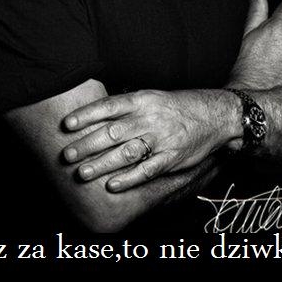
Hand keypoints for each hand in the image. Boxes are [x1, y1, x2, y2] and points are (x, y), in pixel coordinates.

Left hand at [61, 89, 236, 190]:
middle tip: (66, 155)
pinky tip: (112, 185)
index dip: (87, 115)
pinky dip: (129, 178)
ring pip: (127, 153)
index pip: (109, 106)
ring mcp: (161, 139)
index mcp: (143, 100)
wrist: (215, 115)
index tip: (67, 124)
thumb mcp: (151, 96)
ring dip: (102, 164)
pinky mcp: (171, 158)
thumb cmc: (176, 106)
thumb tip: (94, 110)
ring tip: (82, 173)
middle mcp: (149, 118)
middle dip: (87, 144)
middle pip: (113, 132)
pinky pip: (147, 170)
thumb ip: (125, 105)